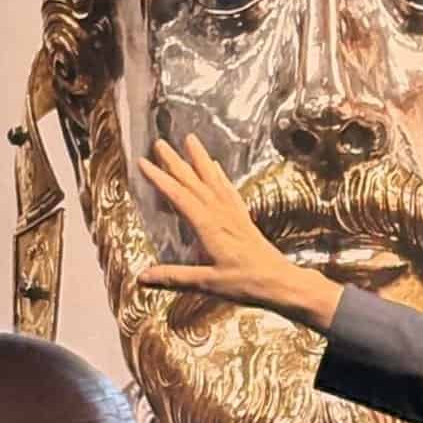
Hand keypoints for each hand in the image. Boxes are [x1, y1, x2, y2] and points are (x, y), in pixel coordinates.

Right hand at [136, 136, 340, 332]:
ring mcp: (234, 214)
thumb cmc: (247, 283)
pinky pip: (229, 190)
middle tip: (160, 143)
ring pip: (213, 180)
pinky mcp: (243, 218)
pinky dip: (220, 176)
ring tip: (191, 139)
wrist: (281, 281)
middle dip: (176, 162)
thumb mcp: (208, 283)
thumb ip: (175, 277)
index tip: (143, 162)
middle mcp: (221, 214)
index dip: (160, 179)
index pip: (179, 197)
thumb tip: (142, 277)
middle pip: (195, 182)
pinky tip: (217, 167)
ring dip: (200, 159)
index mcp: (210, 227)